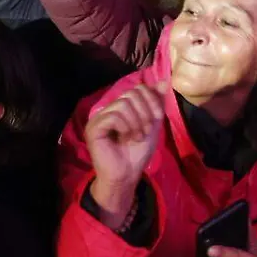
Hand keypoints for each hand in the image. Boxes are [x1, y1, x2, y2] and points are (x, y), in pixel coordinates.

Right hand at [85, 84, 164, 228]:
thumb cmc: (137, 153)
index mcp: (120, 107)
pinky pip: (114, 117)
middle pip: (131, 94)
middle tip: (145, 131)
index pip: (138, 89)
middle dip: (145, 112)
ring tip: (136, 137)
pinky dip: (126, 127)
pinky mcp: (93, 128)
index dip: (151, 101)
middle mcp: (108, 109)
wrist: (127, 175)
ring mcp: (98, 118)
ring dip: (136, 122)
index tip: (155, 120)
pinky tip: (127, 138)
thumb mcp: (152, 125)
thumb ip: (156, 104)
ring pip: (123, 105)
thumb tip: (163, 82)